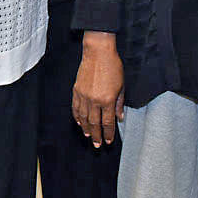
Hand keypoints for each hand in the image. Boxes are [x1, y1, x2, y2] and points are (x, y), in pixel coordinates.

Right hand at [72, 31, 124, 147]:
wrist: (98, 52)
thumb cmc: (113, 66)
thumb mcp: (122, 85)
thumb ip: (120, 103)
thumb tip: (120, 117)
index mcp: (108, 100)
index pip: (108, 122)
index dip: (109, 133)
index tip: (109, 140)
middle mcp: (94, 100)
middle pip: (94, 123)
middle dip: (96, 136)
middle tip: (97, 145)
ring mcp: (84, 96)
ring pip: (84, 118)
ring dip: (86, 129)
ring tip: (88, 136)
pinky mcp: (76, 90)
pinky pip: (75, 108)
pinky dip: (77, 117)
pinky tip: (79, 122)